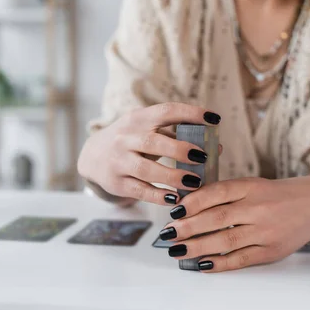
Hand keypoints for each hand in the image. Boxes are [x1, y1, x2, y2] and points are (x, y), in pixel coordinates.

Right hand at [78, 103, 220, 205]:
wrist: (92, 156)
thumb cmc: (131, 142)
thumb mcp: (147, 131)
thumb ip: (178, 137)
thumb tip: (217, 147)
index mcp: (138, 119)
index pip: (166, 111)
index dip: (191, 114)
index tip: (214, 119)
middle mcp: (126, 137)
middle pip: (153, 142)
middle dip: (180, 149)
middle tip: (203, 157)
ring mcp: (119, 161)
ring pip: (146, 169)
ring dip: (172, 176)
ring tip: (195, 182)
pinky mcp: (116, 182)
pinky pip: (139, 190)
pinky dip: (159, 195)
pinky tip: (176, 198)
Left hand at [160, 176, 309, 271]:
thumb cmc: (275, 194)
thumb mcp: (252, 184)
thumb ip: (224, 193)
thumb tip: (186, 205)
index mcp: (251, 186)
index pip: (217, 192)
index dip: (192, 202)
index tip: (173, 210)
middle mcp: (259, 207)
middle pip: (217, 218)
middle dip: (188, 227)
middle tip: (168, 233)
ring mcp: (267, 231)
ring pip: (226, 241)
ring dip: (198, 247)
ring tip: (177, 250)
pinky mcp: (273, 251)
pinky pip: (242, 259)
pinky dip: (220, 263)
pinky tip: (201, 264)